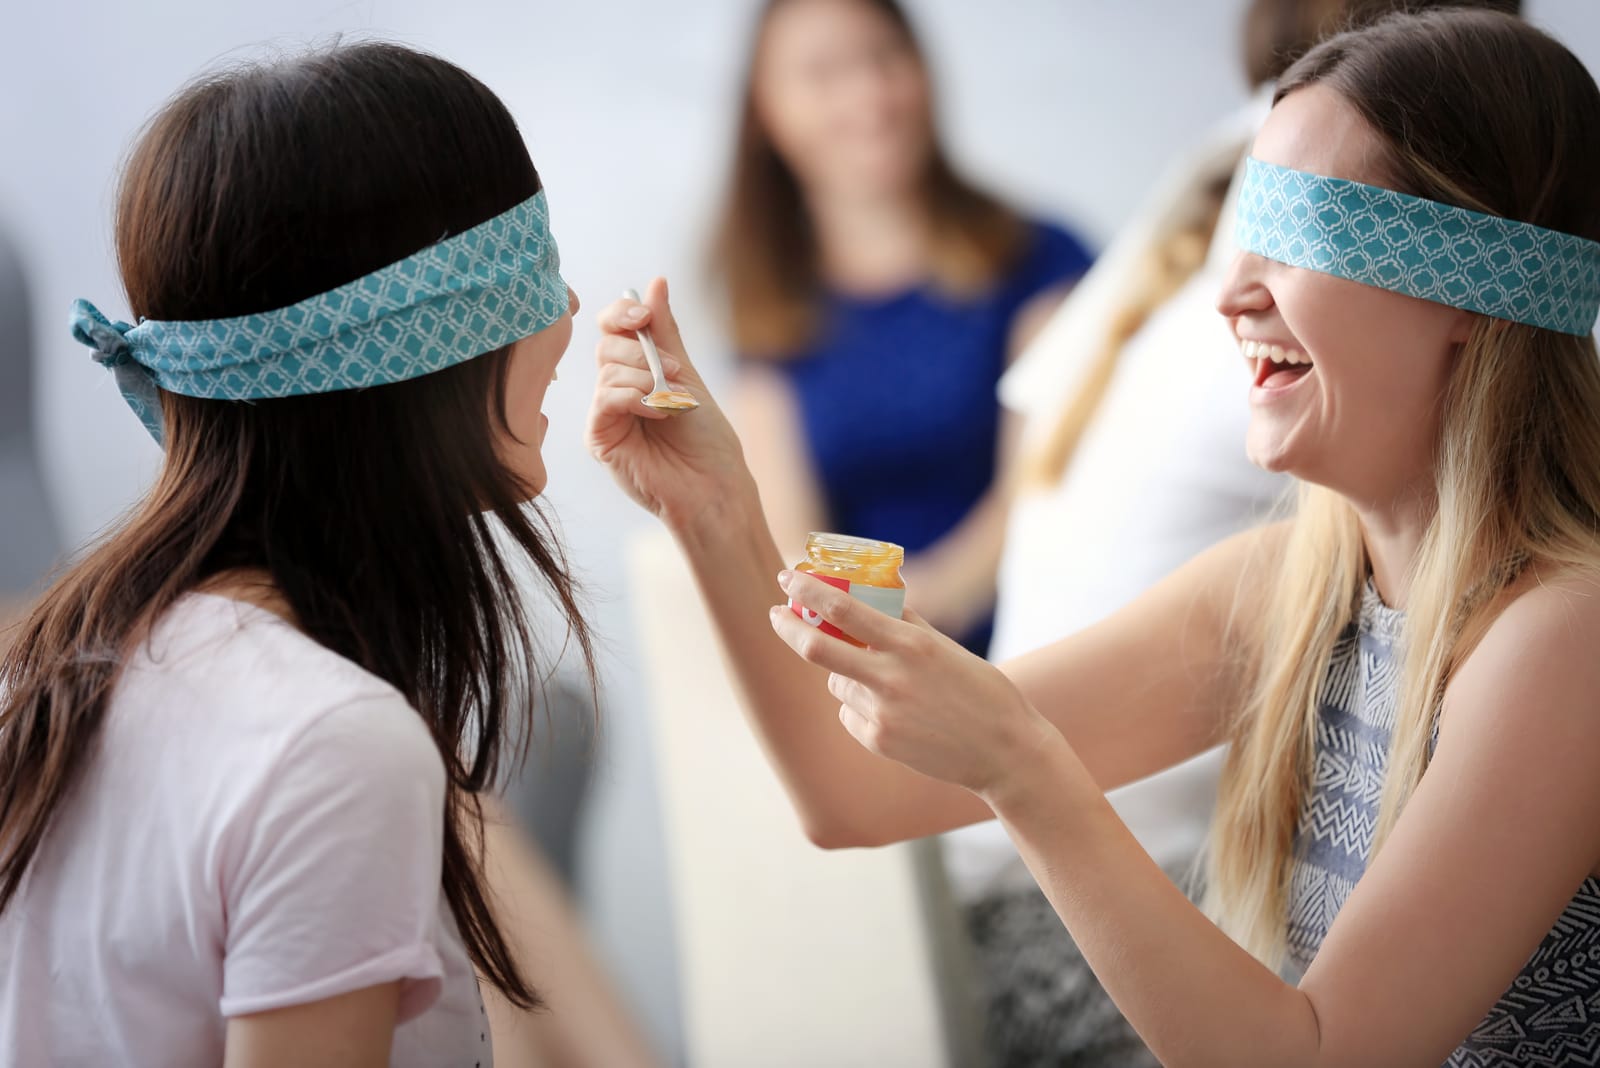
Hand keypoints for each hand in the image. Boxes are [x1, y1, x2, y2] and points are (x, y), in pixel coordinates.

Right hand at [586, 277, 753, 531]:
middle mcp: (616, 392)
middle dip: (642, 351)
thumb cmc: (707, 439)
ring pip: (607, 371)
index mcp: (636, 373)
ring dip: (646, 378)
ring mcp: (606, 415)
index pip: (612, 328)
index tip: (643, 315)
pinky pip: (604, 399)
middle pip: (607, 346)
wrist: (714, 486)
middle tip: (674, 372)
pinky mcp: (600, 438)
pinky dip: (635, 398)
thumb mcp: (687, 375)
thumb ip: (665, 331)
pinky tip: (660, 412)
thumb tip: (655, 282)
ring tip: (675, 400)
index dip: (622, 314)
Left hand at [768, 568, 1059, 798]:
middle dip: (788, 627)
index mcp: (911, 645)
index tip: (786, 578)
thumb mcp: (944, 647)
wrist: (1004, 750)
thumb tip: (872, 597)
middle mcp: (891, 678)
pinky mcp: (879, 741)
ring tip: (888, 685)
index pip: (843, 609)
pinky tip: (896, 714)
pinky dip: (860, 707)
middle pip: (817, 649)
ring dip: (845, 674)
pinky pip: (849, 714)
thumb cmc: (981, 691)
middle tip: (776, 615)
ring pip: (837, 683)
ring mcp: (882, 713)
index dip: (806, 591)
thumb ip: (905, 624)